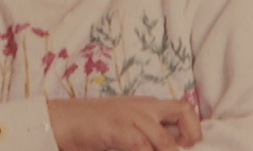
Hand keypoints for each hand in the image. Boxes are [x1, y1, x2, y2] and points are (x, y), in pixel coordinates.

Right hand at [48, 95, 203, 150]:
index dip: (193, 129)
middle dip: (192, 136)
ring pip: (164, 140)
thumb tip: (169, 146)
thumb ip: (146, 135)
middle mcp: (143, 107)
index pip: (183, 109)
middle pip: (184, 111)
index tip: (188, 146)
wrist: (60, 120)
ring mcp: (131, 116)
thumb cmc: (91, 127)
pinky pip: (142, 146)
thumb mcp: (124, 127)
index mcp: (146, 105)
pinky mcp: (117, 129)